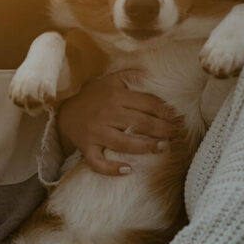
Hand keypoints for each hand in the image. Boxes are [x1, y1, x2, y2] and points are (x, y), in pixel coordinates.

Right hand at [57, 70, 178, 175]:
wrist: (64, 114)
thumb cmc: (92, 97)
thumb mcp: (109, 81)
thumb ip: (129, 76)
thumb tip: (151, 72)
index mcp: (115, 95)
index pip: (147, 103)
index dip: (166, 111)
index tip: (178, 117)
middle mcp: (107, 113)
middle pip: (141, 123)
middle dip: (162, 129)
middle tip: (175, 134)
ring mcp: (96, 132)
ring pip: (124, 143)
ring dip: (146, 147)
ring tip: (162, 148)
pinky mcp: (87, 148)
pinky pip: (99, 162)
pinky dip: (112, 169)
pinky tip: (129, 170)